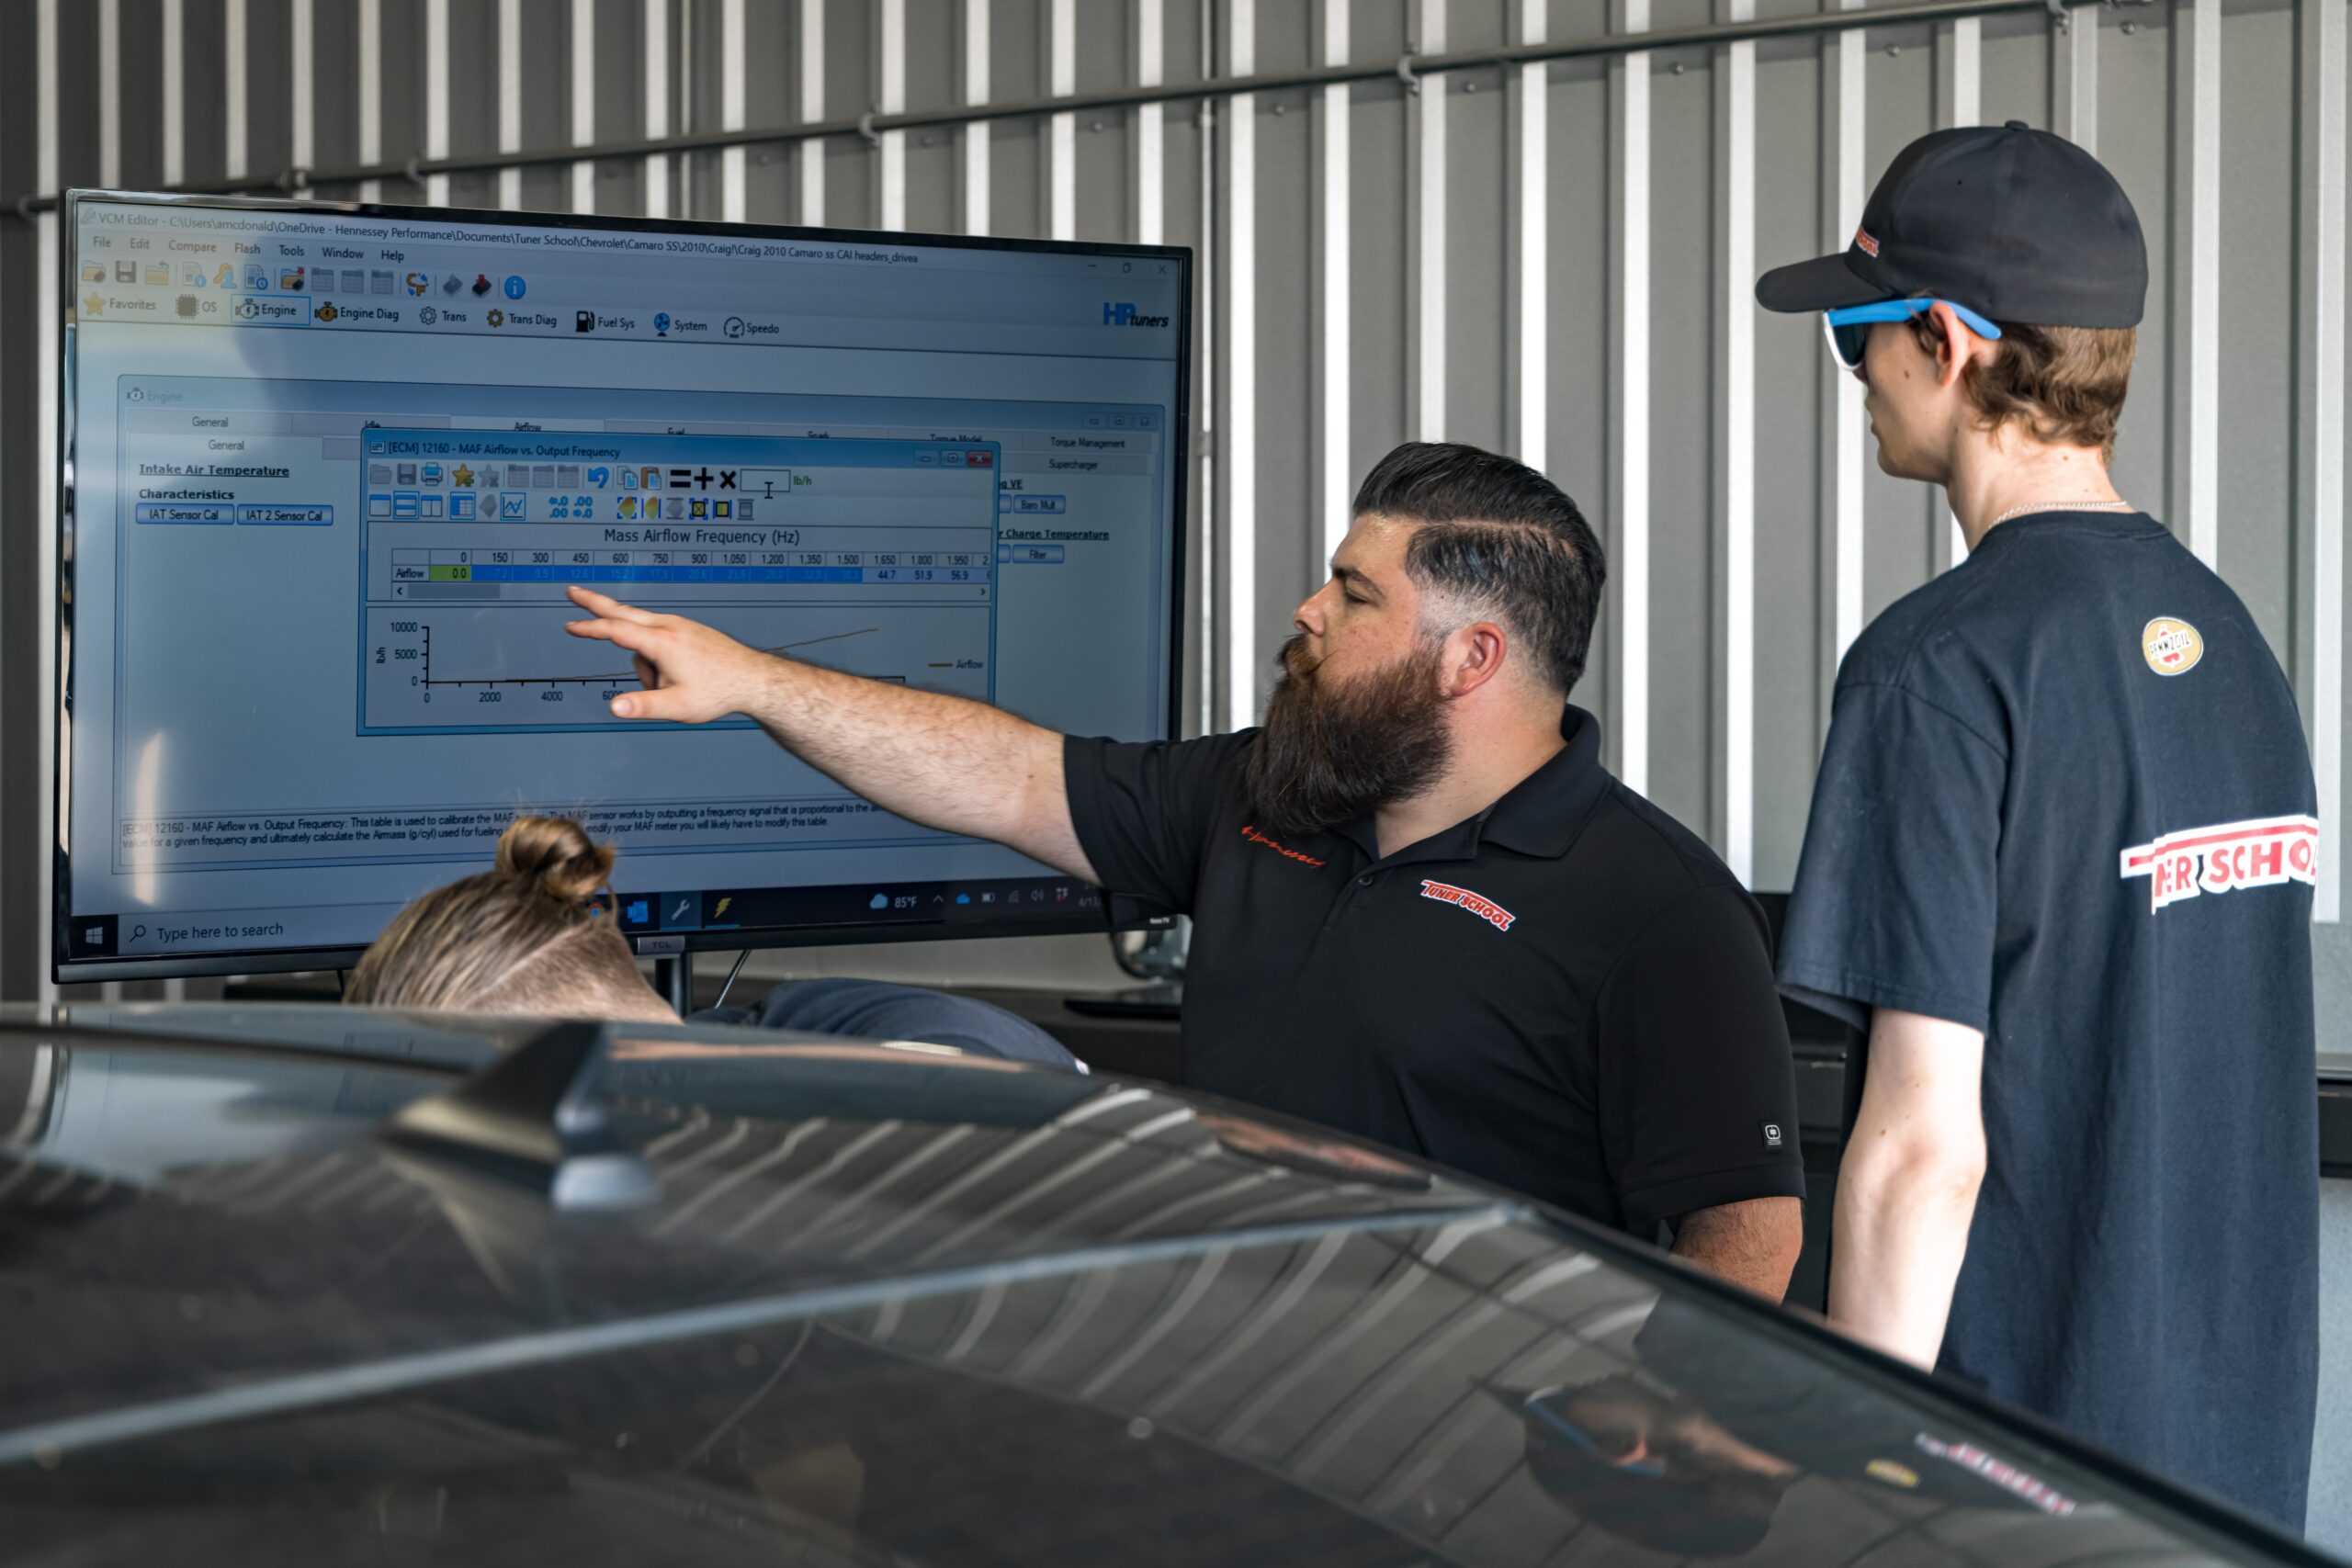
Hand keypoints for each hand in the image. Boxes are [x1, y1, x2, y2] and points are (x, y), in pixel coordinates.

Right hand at [562, 585, 768, 722]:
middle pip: (623, 613)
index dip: (589, 629)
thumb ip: (644, 707)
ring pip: (643, 639)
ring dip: (645, 665)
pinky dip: (655, 656)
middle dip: (595, 604)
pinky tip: (677, 675)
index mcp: (663, 642)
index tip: (569, 626)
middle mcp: (670, 626)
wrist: (752, 678)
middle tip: (572, 592)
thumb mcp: (679, 707)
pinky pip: (658, 640)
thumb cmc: (719, 692)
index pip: (617, 632)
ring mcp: (680, 625)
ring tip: (672, 688)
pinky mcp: (687, 630)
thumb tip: (615, 707)